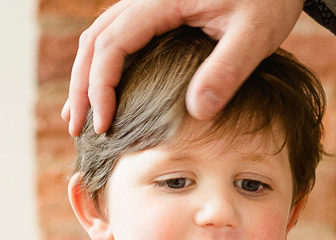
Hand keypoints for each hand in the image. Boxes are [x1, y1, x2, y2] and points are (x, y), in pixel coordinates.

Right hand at [62, 0, 303, 134]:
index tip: (104, 125)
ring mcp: (149, 3)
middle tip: (78, 130)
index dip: (100, 87)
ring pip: (102, 37)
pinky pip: (119, 37)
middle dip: (82, 87)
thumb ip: (227, 70)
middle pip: (95, 40)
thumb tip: (196, 114)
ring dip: (87, 77)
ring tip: (83, 119)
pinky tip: (107, 95)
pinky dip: (105, 67)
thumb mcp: (256, 34)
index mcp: (162, 0)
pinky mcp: (158, 11)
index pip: (112, 44)